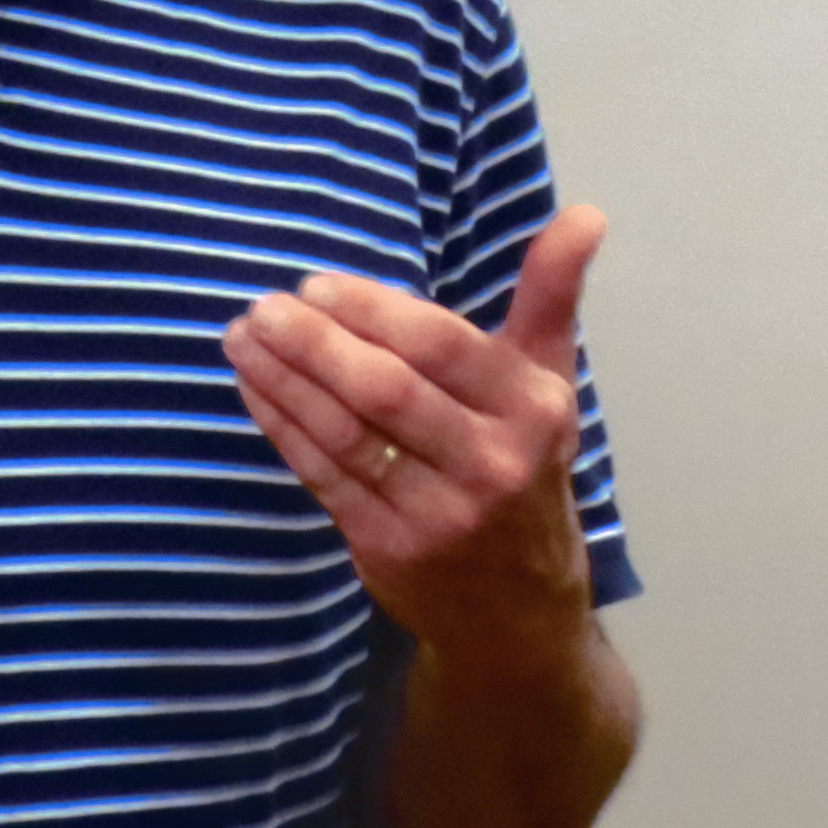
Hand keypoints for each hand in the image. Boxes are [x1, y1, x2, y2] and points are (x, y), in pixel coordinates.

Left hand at [223, 207, 604, 670]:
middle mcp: (490, 463)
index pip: (440, 345)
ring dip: (283, 380)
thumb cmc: (527, 469)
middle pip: (384, 390)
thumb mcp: (549, 383)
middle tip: (263, 306)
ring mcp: (437, 513)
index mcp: (531, 409)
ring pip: (344, 432)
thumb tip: (584, 212)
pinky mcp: (388, 549)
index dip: (372, 311)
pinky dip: (282, 427)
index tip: (314, 283)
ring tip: (242, 337)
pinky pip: (322, 475)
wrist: (520, 614)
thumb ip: (552, 294)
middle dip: (314, 343)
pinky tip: (254, 388)